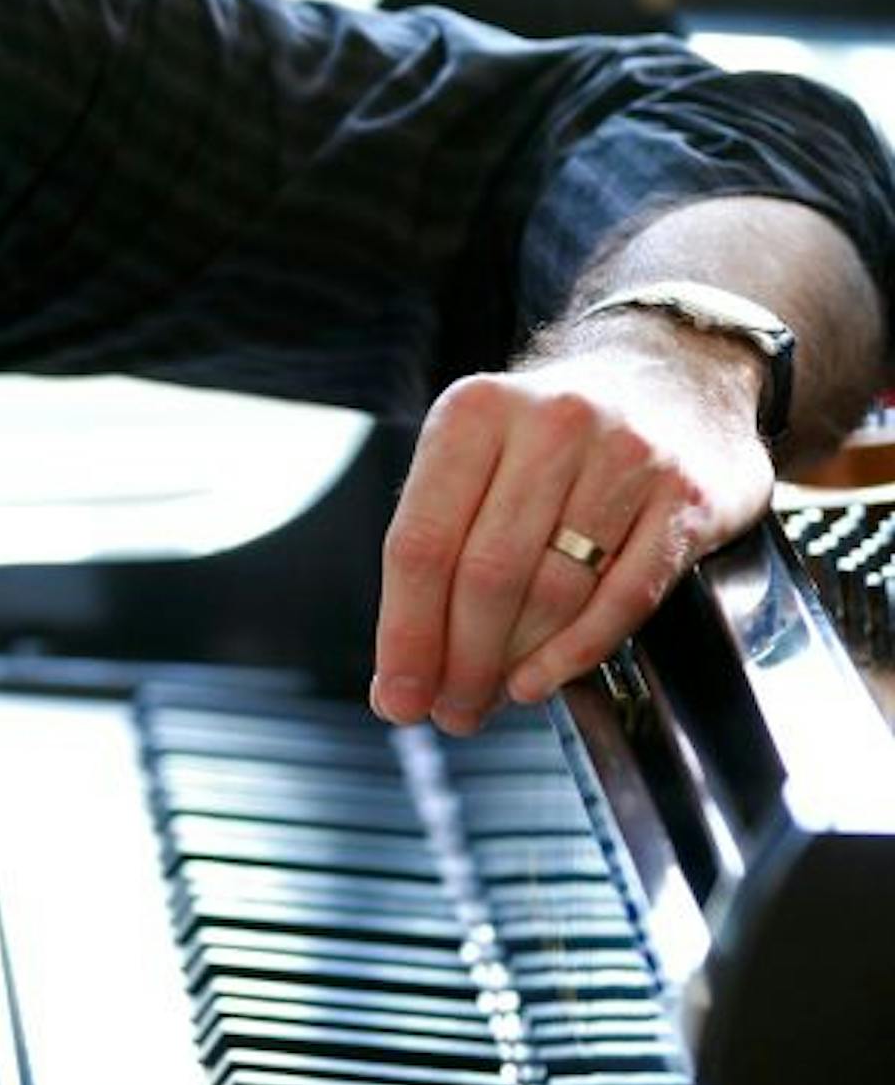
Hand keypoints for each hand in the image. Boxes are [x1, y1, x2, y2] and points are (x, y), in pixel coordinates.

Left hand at [370, 331, 773, 733]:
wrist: (677, 370)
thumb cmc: (553, 436)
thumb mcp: (480, 452)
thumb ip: (439, 545)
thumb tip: (402, 673)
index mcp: (476, 412)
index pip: (422, 542)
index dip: (405, 633)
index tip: (395, 696)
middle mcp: (551, 424)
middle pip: (485, 575)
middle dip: (459, 662)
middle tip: (449, 713)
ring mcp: (627, 456)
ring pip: (554, 591)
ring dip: (513, 665)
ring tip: (490, 700)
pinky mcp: (688, 496)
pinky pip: (624, 597)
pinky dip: (575, 652)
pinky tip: (541, 681)